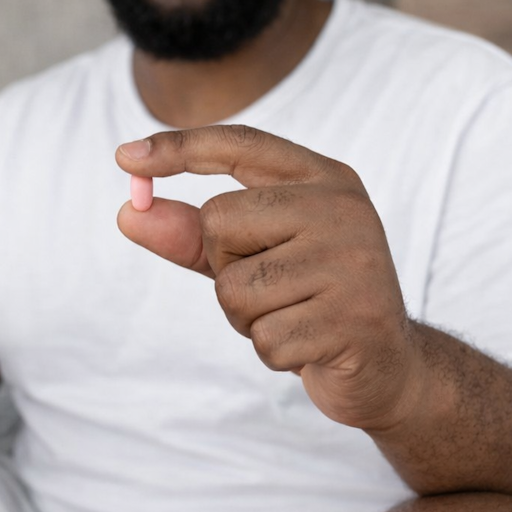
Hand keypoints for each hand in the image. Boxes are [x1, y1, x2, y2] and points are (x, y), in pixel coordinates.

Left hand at [115, 125, 422, 430]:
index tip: (124, 158)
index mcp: (324, 178)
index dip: (179, 148)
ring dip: (249, 319)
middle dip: (225, 268)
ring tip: (295, 317)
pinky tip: (310, 346)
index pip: (241, 145)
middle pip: (220, 222)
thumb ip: (193, 235)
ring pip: (235, 289)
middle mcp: (343, 208)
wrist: (387, 366)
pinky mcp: (353, 318)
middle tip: (276, 288)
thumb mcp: (252, 258)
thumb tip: (127, 214)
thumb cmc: (309, 301)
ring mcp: (353, 261)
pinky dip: (275, 352)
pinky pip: (265, 337)